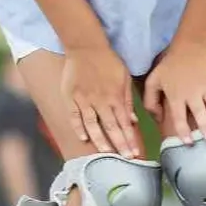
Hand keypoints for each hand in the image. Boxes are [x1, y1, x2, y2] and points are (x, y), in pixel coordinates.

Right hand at [62, 43, 140, 157]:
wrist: (85, 46)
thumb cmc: (108, 61)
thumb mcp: (124, 77)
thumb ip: (128, 100)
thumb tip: (134, 121)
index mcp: (115, 97)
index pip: (124, 123)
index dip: (130, 139)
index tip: (135, 153)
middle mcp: (101, 101)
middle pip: (111, 128)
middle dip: (120, 145)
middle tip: (126, 159)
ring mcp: (84, 100)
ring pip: (92, 126)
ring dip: (100, 141)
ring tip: (107, 153)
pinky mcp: (71, 97)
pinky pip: (74, 116)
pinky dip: (79, 128)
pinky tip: (84, 139)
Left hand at [143, 41, 205, 143]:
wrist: (192, 43)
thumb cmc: (171, 63)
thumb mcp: (154, 80)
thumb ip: (150, 100)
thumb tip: (157, 119)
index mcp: (176, 97)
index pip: (179, 119)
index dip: (183, 133)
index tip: (189, 143)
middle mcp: (193, 95)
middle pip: (200, 116)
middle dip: (205, 130)